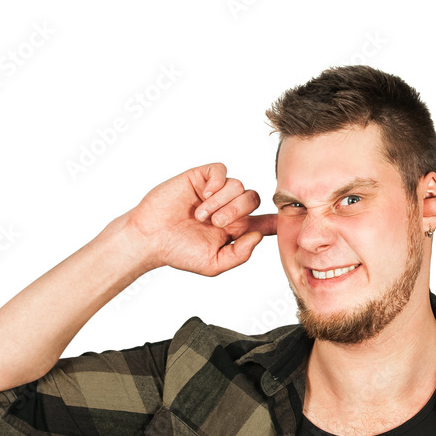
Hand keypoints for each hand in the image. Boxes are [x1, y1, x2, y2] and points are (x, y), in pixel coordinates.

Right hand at [124, 163, 275, 275]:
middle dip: (238, 211)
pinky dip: (216, 183)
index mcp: (236, 229)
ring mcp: (215, 192)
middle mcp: (229, 208)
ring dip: (221, 202)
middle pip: (253, 199)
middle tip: (216, 224)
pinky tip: (203, 195)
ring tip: (201, 215)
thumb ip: (239, 254)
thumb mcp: (213, 264)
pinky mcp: (201, 178)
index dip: (276, 220)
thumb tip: (258, 237)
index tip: (286, 220)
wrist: (149, 238)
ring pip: (238, 185)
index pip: (265, 221)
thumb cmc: (178, 252)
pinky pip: (221, 171)